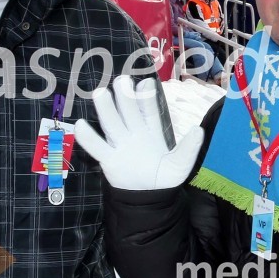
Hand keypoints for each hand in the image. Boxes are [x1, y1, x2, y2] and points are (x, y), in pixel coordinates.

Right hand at [74, 76, 203, 189]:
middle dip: (125, 97)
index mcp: (151, 131)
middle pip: (128, 112)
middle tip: (121, 80)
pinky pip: (97, 147)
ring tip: (101, 93)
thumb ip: (189, 149)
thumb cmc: (164, 177)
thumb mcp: (181, 165)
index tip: (146, 83)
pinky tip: (80, 125)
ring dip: (106, 109)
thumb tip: (198, 130)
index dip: (147, 97)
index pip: (148, 111)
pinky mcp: (109, 159)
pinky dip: (89, 138)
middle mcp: (134, 133)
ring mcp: (120, 145)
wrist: (150, 197)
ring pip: (112, 123)